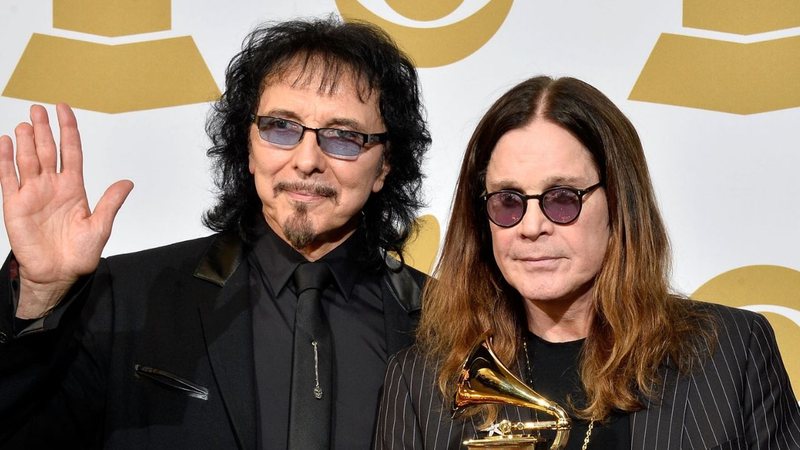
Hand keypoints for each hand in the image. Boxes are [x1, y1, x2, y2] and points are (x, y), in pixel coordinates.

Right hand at [0, 104, 132, 318]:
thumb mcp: (100, 226)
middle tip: (38, 108)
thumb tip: (127, 183)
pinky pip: (8, 177)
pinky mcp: (15, 205)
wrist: (58, 274)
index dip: (67, 130)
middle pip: (47, 150)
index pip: (70, 151)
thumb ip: (110, 202)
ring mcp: (33, 193)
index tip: (63, 109)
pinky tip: (4, 142)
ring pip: (28, 159)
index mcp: (74, 187)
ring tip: (26, 123)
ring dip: (26, 141)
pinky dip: (5, 160)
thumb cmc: (80, 253)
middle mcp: (52, 186)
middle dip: (43, 129)